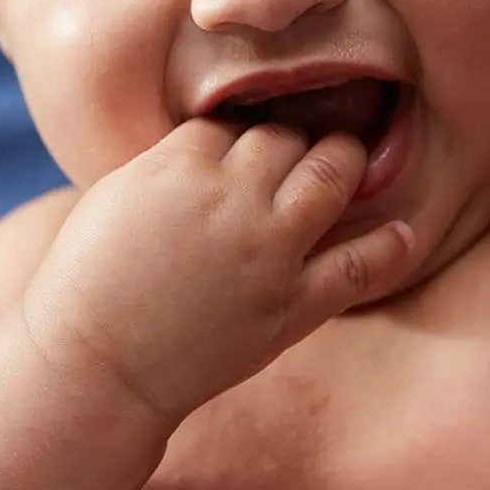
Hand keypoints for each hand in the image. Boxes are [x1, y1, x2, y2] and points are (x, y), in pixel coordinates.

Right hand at [22, 119, 417, 422]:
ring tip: (341, 162)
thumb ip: (171, 160)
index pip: (231, 122)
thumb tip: (215, 144)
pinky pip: (360, 265)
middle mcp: (234, 195)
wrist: (91, 367)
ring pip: (330, 175)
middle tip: (289, 153)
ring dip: (340, 160)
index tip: (233, 151)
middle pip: (286, 138)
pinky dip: (389, 246)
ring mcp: (268, 250)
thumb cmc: (85, 279)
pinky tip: (404, 231)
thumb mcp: (117, 193)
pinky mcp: (291, 305)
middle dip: (288, 141)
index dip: (233, 136)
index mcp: (182, 163)